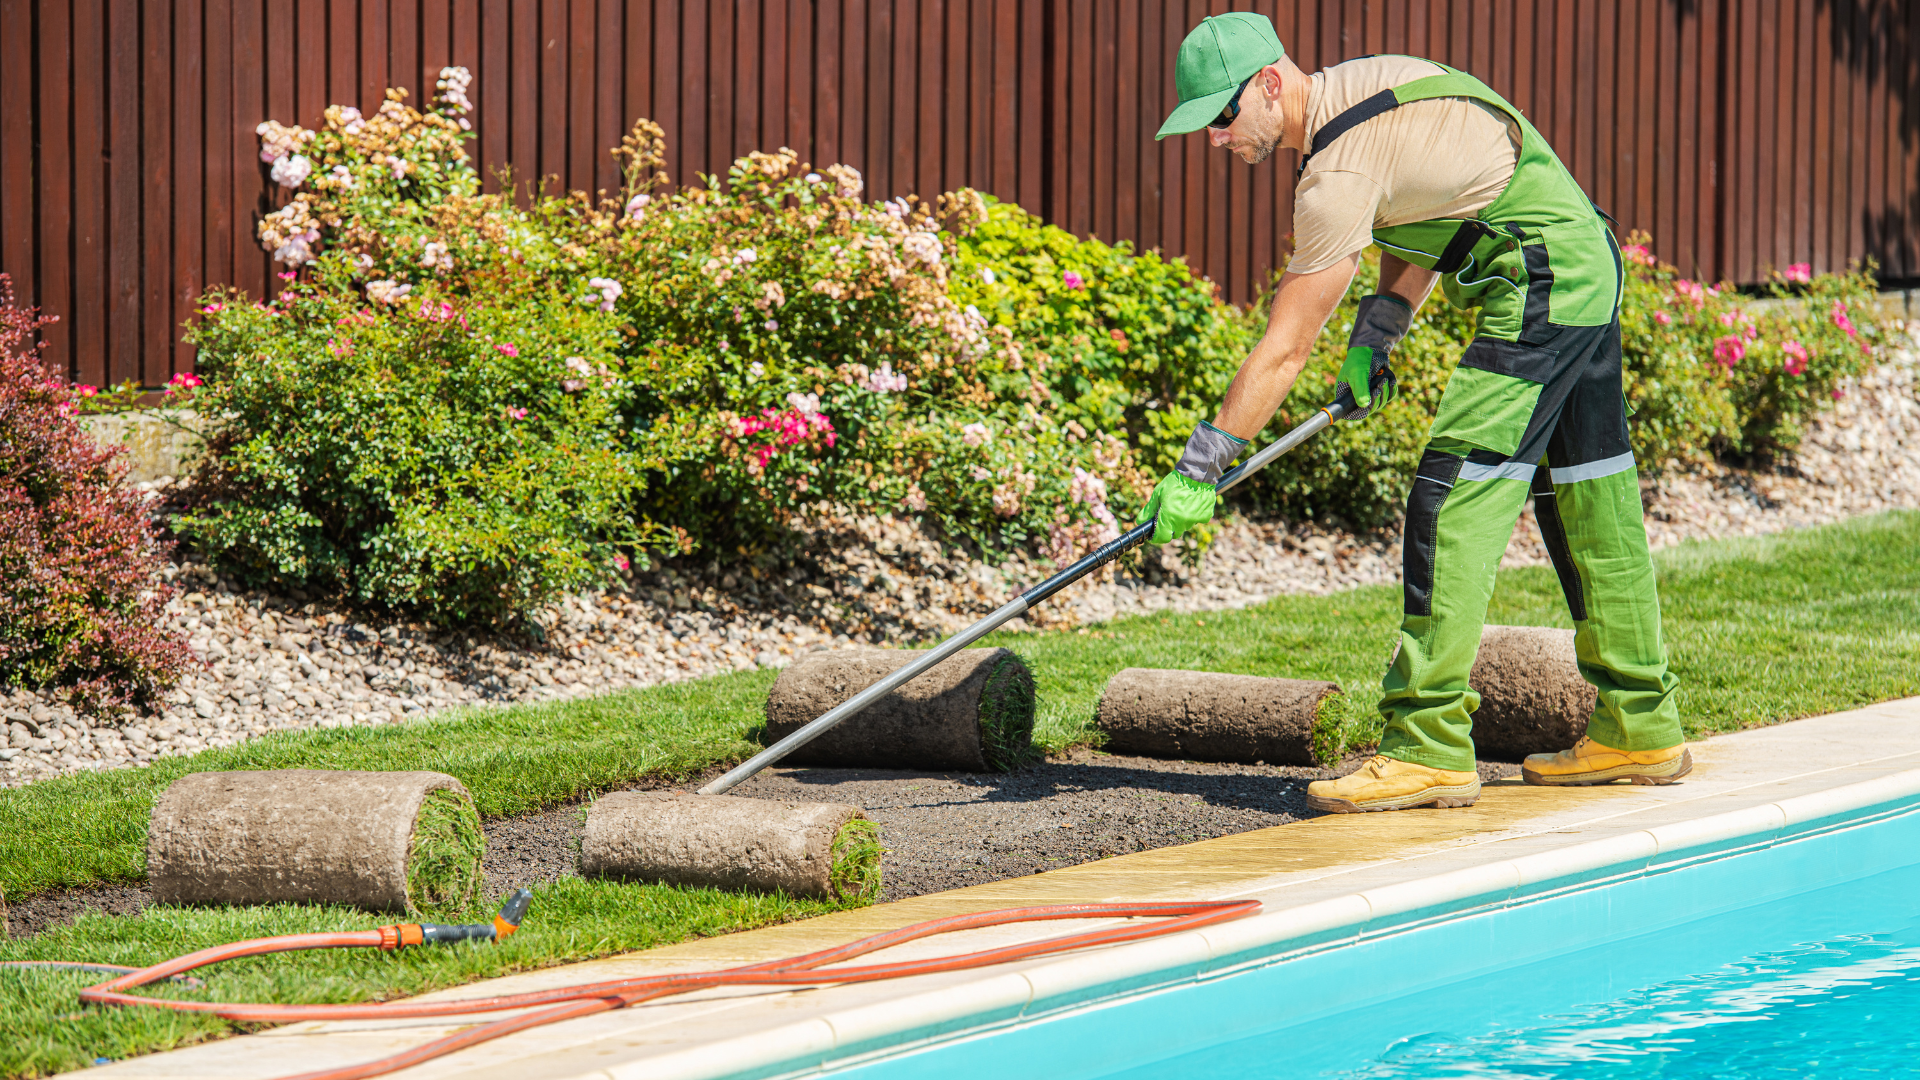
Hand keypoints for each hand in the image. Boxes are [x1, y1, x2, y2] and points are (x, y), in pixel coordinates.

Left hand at [1137, 471, 1217, 544]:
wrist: (1197, 473)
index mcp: (1169, 516)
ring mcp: (1195, 520)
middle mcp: (1182, 521)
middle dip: (1169, 528)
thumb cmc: (1174, 483)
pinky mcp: (1205, 516)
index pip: (1161, 537)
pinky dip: (1193, 516)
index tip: (1154, 534)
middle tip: (1168, 515)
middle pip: (1174, 534)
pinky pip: (1197, 521)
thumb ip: (1149, 510)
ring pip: (1185, 527)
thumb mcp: (1157, 494)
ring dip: (1181, 521)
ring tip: (1181, 506)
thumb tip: (1140, 522)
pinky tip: (1191, 504)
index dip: (1156, 537)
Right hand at [1336, 294, 1411, 420]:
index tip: (1368, 406)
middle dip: (1377, 399)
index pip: (1351, 413)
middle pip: (1369, 410)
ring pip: (1380, 403)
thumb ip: (1361, 390)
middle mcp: (1356, 396)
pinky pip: (1389, 396)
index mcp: (1345, 395)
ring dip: (1385, 392)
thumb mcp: (1358, 374)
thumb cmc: (1360, 360)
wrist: (1372, 348)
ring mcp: (1369, 393)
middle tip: (1379, 386)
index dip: (1360, 413)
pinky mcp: (1380, 389)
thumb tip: (1365, 406)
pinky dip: (1391, 389)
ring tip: (1384, 379)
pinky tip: (1390, 380)